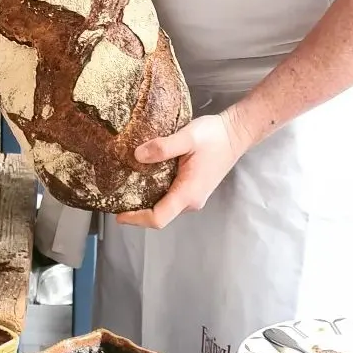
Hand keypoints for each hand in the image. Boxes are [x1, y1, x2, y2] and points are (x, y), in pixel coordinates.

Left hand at [115, 111, 254, 229]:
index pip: (159, 218)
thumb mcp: (187, 137)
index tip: (118, 214)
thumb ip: (163, 147)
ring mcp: (193, 196)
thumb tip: (137, 156)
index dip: (136, 219)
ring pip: (165, 207)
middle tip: (116, 199)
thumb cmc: (214, 136)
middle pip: (160, 216)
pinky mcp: (193, 189)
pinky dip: (154, 194)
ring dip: (145, 203)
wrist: (236, 133)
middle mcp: (191, 200)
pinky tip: (142, 180)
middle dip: (137, 212)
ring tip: (125, 190)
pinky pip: (170, 198)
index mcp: (188, 193)